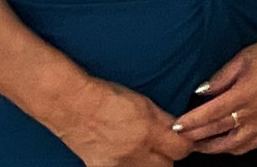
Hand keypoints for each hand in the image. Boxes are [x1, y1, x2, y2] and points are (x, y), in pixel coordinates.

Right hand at [38, 77, 190, 166]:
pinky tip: (124, 153)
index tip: (181, 139)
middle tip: (161, 144)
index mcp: (149, 132)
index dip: (185, 144)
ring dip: (149, 163)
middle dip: (168, 156)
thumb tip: (180, 130)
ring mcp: (118, 164)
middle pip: (167, 165)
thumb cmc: (106, 97)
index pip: (183, 150)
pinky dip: (128, 165)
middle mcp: (135, 152)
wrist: (71, 104)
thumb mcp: (145, 103)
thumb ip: (165, 120)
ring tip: (140, 148)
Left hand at [172, 28, 256, 155]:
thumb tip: (202, 91)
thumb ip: (220, 77)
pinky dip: (235, 149)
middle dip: (195, 137)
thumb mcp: (243, 57)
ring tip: (199, 145)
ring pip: (234, 145)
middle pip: (218, 131)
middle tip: (179, 138)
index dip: (190, 122)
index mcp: (245, 94)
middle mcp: (255, 112)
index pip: (210, 114)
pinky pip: (252, 144)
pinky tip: (227, 145)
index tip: (176, 126)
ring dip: (213, 148)